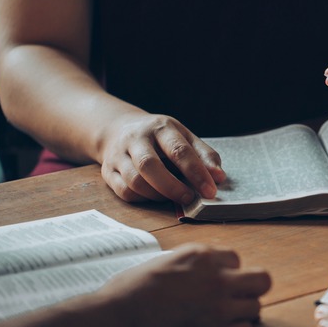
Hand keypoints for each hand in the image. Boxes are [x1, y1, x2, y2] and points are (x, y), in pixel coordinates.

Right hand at [98, 243, 270, 326]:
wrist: (115, 325)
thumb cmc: (128, 292)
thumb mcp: (162, 261)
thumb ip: (190, 262)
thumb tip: (204, 267)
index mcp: (201, 256)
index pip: (235, 258)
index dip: (227, 270)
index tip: (216, 279)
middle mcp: (216, 279)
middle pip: (261, 279)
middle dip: (252, 286)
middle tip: (238, 294)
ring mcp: (220, 308)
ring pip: (256, 306)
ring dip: (243, 310)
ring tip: (225, 315)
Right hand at [100, 113, 226, 203]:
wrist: (118, 128)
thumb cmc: (160, 137)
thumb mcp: (184, 137)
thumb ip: (204, 156)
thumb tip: (219, 178)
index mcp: (161, 127)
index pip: (179, 150)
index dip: (197, 173)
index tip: (211, 190)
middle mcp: (136, 138)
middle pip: (149, 165)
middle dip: (173, 187)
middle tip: (190, 198)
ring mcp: (118, 155)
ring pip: (135, 181)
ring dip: (158, 195)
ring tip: (174, 197)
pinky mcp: (108, 171)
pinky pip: (124, 191)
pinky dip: (143, 198)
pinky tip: (156, 196)